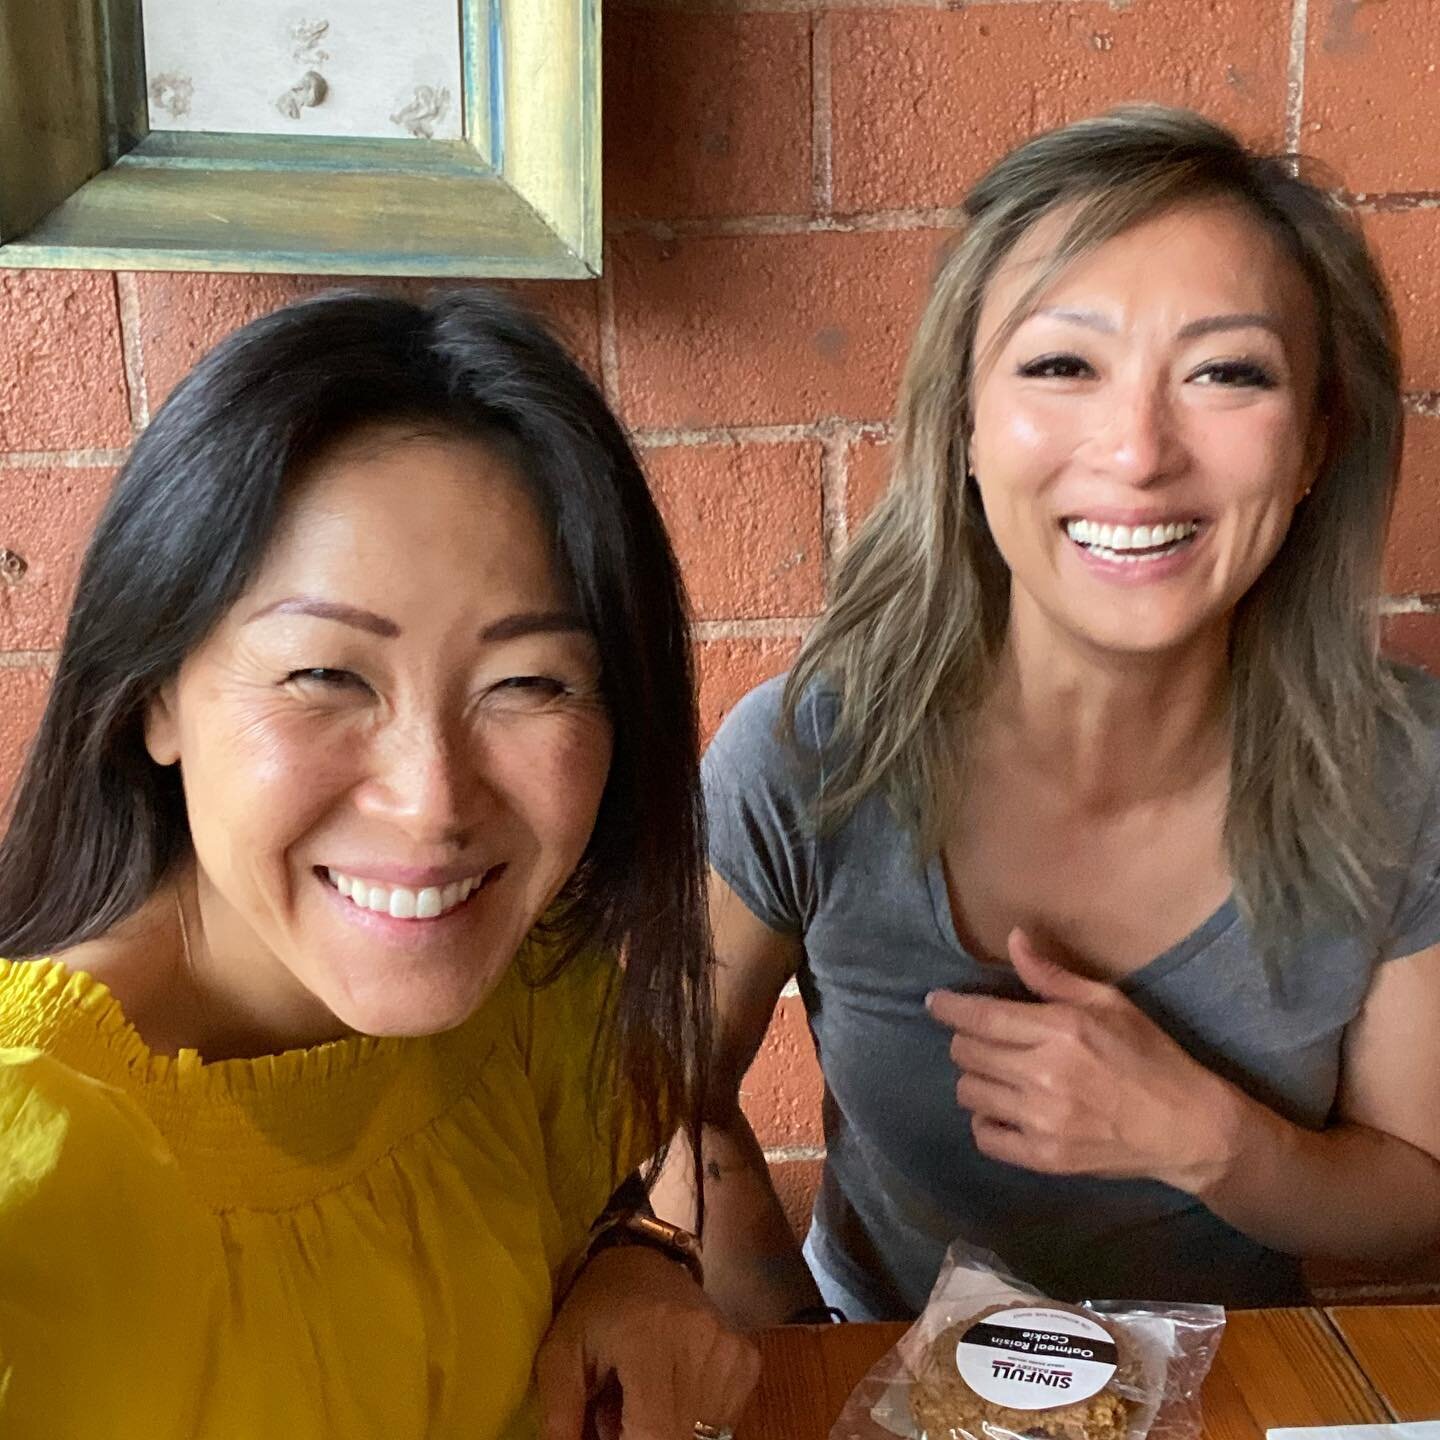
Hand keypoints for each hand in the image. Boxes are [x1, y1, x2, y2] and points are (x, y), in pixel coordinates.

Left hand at [536, 1244, 761, 1439]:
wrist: (645, 1259)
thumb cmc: (598, 1305)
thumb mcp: (561, 1352)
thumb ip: (558, 1413)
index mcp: (652, 1339)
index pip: (654, 1434)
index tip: (609, 1428)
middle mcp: (703, 1345)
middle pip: (679, 1438)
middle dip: (643, 1435)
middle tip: (618, 1412)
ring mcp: (732, 1353)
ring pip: (701, 1435)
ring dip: (667, 1429)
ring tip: (641, 1398)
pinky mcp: (746, 1361)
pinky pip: (721, 1420)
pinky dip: (690, 1418)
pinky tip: (669, 1391)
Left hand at [926, 927, 1242, 1191]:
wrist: (1186, 1127)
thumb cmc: (1149, 1056)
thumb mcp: (1109, 1003)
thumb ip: (1052, 977)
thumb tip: (1012, 939)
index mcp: (1060, 1030)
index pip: (981, 1017)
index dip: (949, 1008)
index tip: (934, 1003)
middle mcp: (1044, 1074)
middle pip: (966, 1053)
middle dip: (965, 1041)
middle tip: (982, 1039)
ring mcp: (1042, 1120)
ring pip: (970, 1093)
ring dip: (977, 1079)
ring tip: (1000, 1074)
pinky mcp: (1045, 1157)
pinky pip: (985, 1137)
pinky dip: (987, 1121)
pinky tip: (1006, 1110)